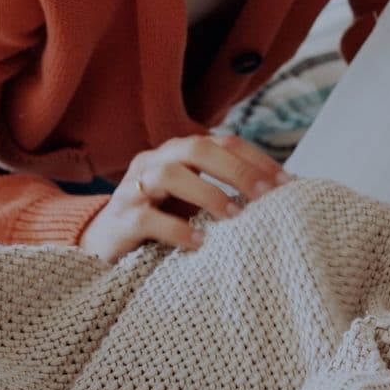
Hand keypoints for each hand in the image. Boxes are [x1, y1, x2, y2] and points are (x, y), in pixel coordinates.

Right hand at [78, 134, 289, 262]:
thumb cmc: (159, 222)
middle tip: (266, 197)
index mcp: (178, 153)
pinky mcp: (120, 220)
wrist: (101, 246)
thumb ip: (226, 193)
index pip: (223, 142)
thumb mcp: (193, 202)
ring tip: (235, 218)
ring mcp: (134, 189)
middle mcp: (155, 162)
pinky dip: (176, 229)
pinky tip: (200, 243)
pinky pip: (147, 218)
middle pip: (197, 149)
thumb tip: (281, 198)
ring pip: (169, 174)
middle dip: (236, 170)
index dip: (257, 159)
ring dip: (207, 194)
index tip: (288, 184)